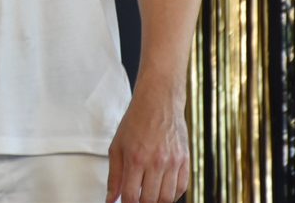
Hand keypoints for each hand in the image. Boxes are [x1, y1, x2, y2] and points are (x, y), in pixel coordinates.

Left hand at [106, 85, 189, 202]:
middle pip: (150, 200)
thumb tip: (110, 199)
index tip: (125, 202)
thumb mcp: (117, 146)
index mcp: (135, 158)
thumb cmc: (136, 122)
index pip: (131, 196)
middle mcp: (155, 162)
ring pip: (167, 198)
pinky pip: (182, 187)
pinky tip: (163, 192)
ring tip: (149, 197)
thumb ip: (114, 175)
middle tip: (137, 200)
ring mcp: (173, 162)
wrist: (158, 102)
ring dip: (157, 202)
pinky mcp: (185, 160)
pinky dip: (172, 195)